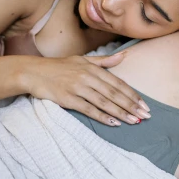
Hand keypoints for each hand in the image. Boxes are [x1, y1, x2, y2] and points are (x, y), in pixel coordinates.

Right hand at [24, 53, 149, 124]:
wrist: (34, 72)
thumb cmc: (59, 66)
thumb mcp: (82, 60)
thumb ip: (104, 61)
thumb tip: (123, 56)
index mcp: (93, 68)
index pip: (118, 83)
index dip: (132, 95)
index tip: (144, 105)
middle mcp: (88, 77)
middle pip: (114, 94)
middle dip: (131, 106)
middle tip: (145, 116)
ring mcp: (78, 88)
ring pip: (104, 102)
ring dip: (121, 113)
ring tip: (134, 121)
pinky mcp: (68, 99)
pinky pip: (88, 109)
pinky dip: (102, 116)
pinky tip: (113, 123)